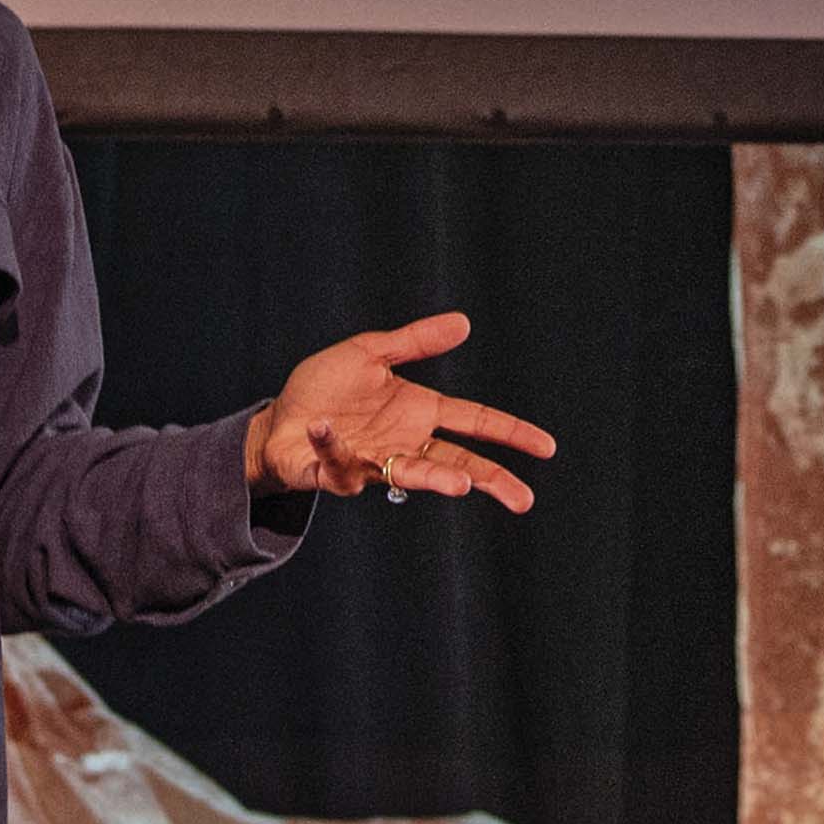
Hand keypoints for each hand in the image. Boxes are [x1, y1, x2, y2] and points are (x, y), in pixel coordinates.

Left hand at [242, 311, 555, 513]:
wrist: (277, 418)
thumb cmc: (326, 389)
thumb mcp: (371, 353)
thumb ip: (415, 341)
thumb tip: (464, 322)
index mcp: (418, 412)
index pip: (474, 422)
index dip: (510, 433)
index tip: (546, 447)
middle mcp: (403, 443)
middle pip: (457, 462)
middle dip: (491, 479)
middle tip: (523, 500)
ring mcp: (372, 462)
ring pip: (411, 475)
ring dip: (435, 478)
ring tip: (459, 484)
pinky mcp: (335, 472)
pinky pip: (339, 462)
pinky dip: (332, 445)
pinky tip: (326, 425)